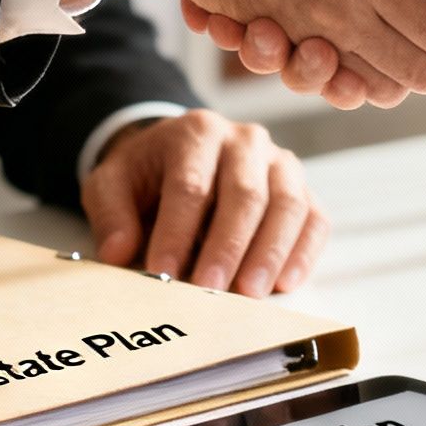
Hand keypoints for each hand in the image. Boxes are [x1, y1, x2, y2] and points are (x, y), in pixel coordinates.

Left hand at [80, 110, 326, 295]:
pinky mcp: (303, 190)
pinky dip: (303, 252)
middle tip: (210, 290)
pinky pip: (315, 219)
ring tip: (250, 293)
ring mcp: (280, 163)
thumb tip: (119, 253)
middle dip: (228, 247)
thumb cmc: (148, 176)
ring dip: (270, 252)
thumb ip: (111, 214)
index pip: (190, 185)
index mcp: (196, 132)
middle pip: (245, 194)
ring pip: (288, 204)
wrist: (180, 157)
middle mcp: (245, 140)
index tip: (162, 272)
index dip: (176, 231)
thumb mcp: (112, 184)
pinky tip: (284, 283)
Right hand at [186, 0, 425, 101]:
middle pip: (295, 20)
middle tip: (239, 31)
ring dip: (299, 64)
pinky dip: (346, 83)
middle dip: (263, 35)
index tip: (211, 5)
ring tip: (270, 45)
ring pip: (329, 57)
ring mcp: (401, 9)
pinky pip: (375, 77)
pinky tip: (319, 68)